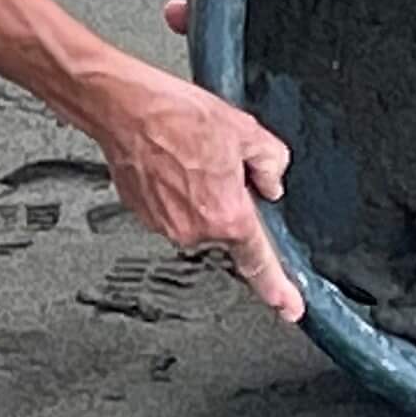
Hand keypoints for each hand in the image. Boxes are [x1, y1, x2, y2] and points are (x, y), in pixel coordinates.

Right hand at [79, 57, 303, 322]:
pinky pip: (174, 208)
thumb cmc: (176, 116)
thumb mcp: (245, 132)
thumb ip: (271, 163)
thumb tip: (272, 183)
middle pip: (228, 223)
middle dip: (230, 197)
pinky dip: (177, 189)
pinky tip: (172, 160)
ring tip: (190, 154)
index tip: (290, 307)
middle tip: (217, 160)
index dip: (278, 288)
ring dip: (201, 190)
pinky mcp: (144, 215)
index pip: (259, 261)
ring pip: (199, 214)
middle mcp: (195, 229)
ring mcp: (166, 226)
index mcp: (227, 214)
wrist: (125, 109)